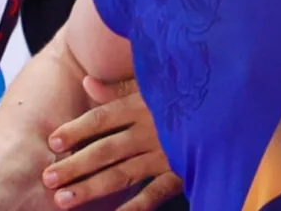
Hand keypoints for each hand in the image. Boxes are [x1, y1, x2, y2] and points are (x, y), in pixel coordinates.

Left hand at [41, 76, 180, 209]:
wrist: (232, 108)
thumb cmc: (187, 94)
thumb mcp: (153, 85)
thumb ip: (118, 88)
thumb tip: (86, 83)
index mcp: (142, 105)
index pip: (102, 118)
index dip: (77, 129)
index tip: (53, 141)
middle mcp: (150, 130)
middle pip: (105, 149)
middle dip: (75, 165)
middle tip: (49, 177)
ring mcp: (165, 154)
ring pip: (122, 173)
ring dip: (92, 187)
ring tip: (65, 199)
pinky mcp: (181, 172)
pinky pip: (154, 193)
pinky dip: (135, 207)